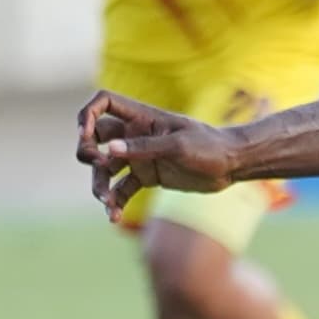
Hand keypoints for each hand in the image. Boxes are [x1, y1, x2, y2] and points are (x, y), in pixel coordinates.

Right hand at [78, 90, 237, 218]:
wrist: (233, 165)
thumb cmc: (210, 147)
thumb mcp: (179, 145)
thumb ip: (145, 146)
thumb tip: (109, 149)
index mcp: (143, 118)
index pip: (104, 102)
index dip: (87, 114)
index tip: (86, 134)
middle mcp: (136, 135)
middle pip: (95, 139)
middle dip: (87, 153)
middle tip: (98, 166)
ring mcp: (140, 156)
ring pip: (104, 169)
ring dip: (99, 185)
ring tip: (107, 202)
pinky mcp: (146, 176)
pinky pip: (121, 189)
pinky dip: (115, 202)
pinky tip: (114, 216)